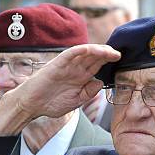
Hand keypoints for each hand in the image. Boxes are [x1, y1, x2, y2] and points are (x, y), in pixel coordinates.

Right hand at [0, 44, 119, 135]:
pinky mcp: (58, 63)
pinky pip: (72, 53)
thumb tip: (100, 82)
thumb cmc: (51, 103)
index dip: (110, 63)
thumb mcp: (76, 101)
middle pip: (95, 57)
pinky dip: (82, 50)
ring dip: (100, 51)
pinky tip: (93, 50)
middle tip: (121, 55)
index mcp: (80, 77)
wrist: (32, 104)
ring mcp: (68, 65)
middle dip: (108, 55)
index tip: (122, 63)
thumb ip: (88, 92)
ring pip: (86, 53)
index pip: (98, 66)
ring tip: (112, 53)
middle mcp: (76, 69)